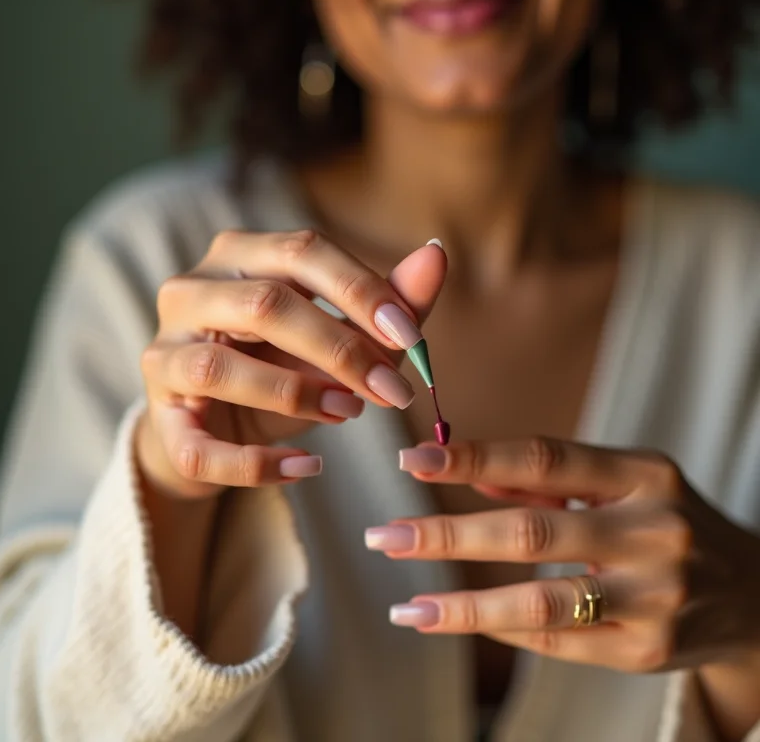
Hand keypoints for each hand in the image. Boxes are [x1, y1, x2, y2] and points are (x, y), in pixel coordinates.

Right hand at [137, 229, 446, 498]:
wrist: (213, 426)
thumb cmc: (279, 368)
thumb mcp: (336, 334)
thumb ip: (385, 301)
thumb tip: (437, 255)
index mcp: (238, 255)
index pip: (303, 252)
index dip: (362, 292)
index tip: (413, 337)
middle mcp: (190, 293)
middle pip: (265, 305)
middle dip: (340, 349)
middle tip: (395, 391)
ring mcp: (163, 355)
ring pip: (220, 369)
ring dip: (297, 395)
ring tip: (350, 414)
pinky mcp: (159, 420)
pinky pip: (198, 447)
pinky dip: (256, 464)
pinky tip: (305, 468)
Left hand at [366, 438, 759, 674]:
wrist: (752, 595)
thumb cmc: (669, 522)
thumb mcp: (629, 483)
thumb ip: (556, 480)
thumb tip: (476, 477)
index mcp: (644, 474)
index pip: (544, 458)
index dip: (474, 458)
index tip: (413, 461)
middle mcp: (653, 531)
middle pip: (530, 532)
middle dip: (447, 535)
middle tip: (385, 537)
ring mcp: (654, 596)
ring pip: (538, 600)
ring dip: (462, 606)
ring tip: (406, 607)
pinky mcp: (647, 650)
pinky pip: (557, 640)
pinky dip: (500, 629)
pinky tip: (454, 620)